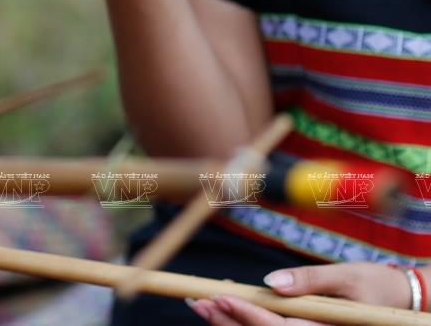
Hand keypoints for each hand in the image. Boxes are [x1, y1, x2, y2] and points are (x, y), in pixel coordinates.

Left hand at [186, 262, 412, 324]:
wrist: (397, 301)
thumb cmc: (374, 285)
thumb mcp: (345, 276)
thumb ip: (309, 280)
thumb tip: (271, 283)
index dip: (248, 316)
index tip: (221, 297)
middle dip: (228, 323)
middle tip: (199, 302)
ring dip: (229, 325)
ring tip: (201, 305)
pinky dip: (245, 321)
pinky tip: (224, 307)